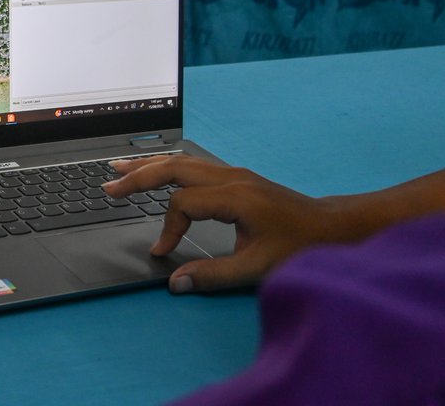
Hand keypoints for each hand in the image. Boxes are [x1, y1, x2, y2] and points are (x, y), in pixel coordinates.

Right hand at [103, 155, 345, 291]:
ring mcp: (234, 174)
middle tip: (108, 186)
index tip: (161, 253)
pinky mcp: (237, 178)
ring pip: (182, 161)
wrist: (335, 226)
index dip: (166, 228)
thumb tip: (176, 283)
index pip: (183, 202)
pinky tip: (157, 170)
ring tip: (120, 169)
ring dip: (150, 165)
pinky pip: (194, 165)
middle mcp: (231, 177)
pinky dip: (168, 166)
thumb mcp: (258, 267)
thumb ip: (214, 275)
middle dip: (138, 175)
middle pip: (174, 167)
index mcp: (234, 195)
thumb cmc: (302, 246)